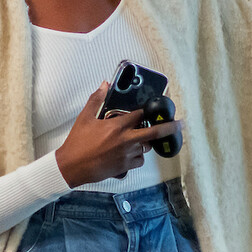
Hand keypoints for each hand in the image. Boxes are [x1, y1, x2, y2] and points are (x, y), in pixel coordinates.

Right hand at [54, 85, 181, 186]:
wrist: (72, 166)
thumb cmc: (77, 143)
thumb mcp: (85, 117)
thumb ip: (96, 99)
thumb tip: (104, 85)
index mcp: (117, 126)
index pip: (140, 114)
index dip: (148, 110)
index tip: (154, 108)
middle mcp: (126, 140)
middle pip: (155, 132)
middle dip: (170, 127)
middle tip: (180, 124)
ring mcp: (127, 154)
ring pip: (146, 147)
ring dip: (144, 142)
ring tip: (135, 139)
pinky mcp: (125, 166)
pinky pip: (139, 161)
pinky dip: (137, 157)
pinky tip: (128, 154)